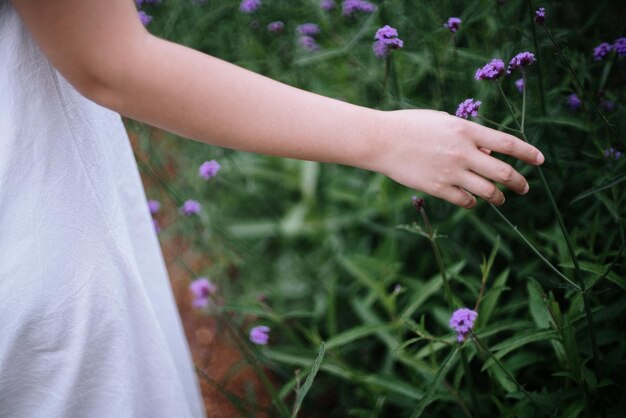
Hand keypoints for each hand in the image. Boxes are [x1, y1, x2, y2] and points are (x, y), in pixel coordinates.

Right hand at [368, 109, 544, 207]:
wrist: (382, 140)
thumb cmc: (411, 126)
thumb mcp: (444, 122)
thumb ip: (468, 136)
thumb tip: (488, 154)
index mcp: (467, 131)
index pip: (508, 143)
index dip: (528, 153)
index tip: (540, 160)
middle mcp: (463, 152)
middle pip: (504, 172)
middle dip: (520, 182)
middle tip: (524, 187)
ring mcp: (451, 172)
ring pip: (488, 192)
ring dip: (499, 197)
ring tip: (500, 199)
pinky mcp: (437, 188)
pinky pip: (465, 201)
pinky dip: (473, 203)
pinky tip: (472, 201)